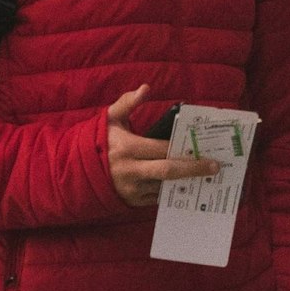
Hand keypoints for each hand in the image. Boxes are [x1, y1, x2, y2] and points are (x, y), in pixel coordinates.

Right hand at [105, 88, 219, 211]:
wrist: (74, 172)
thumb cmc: (98, 141)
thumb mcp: (110, 119)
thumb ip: (128, 102)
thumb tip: (146, 88)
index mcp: (128, 148)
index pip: (163, 149)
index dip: (184, 150)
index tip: (205, 150)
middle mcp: (131, 170)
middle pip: (168, 171)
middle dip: (194, 169)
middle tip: (215, 168)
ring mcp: (131, 189)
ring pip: (165, 187)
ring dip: (185, 183)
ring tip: (206, 177)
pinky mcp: (132, 202)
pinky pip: (157, 197)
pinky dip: (171, 191)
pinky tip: (187, 187)